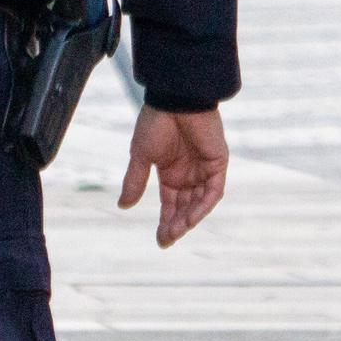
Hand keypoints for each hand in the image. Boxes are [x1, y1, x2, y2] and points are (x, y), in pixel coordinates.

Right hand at [120, 107, 228, 248]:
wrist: (175, 99)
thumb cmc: (156, 122)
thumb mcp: (141, 155)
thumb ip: (135, 181)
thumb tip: (123, 206)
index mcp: (171, 172)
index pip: (171, 204)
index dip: (166, 223)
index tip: (160, 241)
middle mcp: (189, 174)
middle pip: (185, 207)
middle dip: (176, 225)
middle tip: (167, 240)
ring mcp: (205, 169)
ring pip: (200, 203)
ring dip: (189, 219)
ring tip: (176, 231)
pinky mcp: (218, 163)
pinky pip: (213, 191)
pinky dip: (203, 205)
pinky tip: (191, 217)